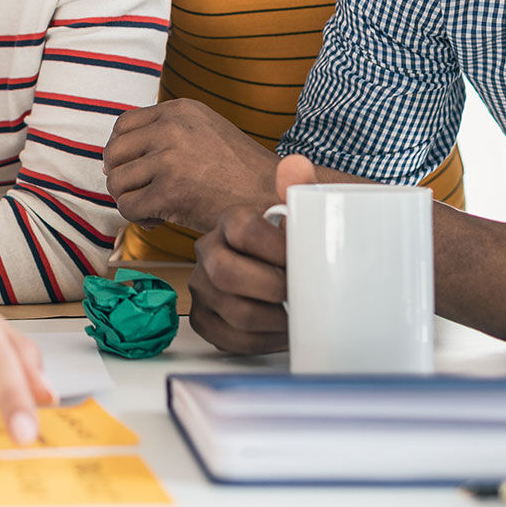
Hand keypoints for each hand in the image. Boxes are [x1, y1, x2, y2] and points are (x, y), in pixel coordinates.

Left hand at [103, 99, 278, 232]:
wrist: (271, 197)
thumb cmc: (239, 173)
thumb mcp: (205, 131)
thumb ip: (167, 132)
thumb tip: (114, 155)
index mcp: (180, 110)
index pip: (123, 125)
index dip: (122, 152)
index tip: (134, 170)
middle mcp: (171, 128)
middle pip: (113, 153)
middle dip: (122, 178)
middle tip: (142, 193)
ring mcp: (169, 159)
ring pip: (117, 183)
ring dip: (131, 200)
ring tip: (155, 207)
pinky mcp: (168, 192)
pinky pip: (128, 208)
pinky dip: (139, 219)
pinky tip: (160, 220)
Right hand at [188, 156, 319, 354]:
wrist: (285, 273)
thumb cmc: (294, 246)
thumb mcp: (302, 215)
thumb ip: (301, 189)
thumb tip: (295, 165)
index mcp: (232, 220)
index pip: (244, 229)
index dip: (276, 248)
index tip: (302, 260)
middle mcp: (210, 250)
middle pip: (227, 273)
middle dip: (271, 288)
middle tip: (299, 293)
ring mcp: (203, 285)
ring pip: (232, 311)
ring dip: (274, 320)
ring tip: (298, 317)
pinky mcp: (205, 316)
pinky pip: (226, 338)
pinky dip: (261, 341)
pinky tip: (280, 332)